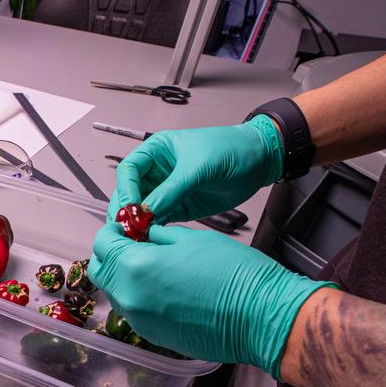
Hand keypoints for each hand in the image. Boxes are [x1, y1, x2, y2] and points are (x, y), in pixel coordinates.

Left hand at [88, 223, 333, 376]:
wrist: (262, 316)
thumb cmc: (236, 274)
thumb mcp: (192, 238)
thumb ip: (159, 235)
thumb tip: (144, 234)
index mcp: (136, 266)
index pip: (102, 243)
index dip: (112, 231)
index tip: (126, 227)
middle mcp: (130, 297)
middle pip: (102, 271)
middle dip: (111, 254)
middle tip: (132, 244)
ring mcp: (140, 321)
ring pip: (116, 294)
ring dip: (124, 277)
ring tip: (152, 266)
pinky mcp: (154, 337)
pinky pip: (135, 313)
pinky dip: (140, 297)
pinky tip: (164, 289)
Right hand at [112, 115, 283, 223]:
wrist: (259, 160)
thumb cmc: (229, 149)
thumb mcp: (197, 168)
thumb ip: (170, 191)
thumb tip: (145, 211)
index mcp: (156, 151)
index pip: (128, 171)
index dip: (126, 190)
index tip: (129, 209)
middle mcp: (158, 172)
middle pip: (131, 193)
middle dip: (127, 211)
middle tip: (127, 229)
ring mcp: (168, 191)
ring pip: (143, 210)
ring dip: (139, 224)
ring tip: (137, 237)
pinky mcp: (180, 207)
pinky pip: (160, 220)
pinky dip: (154, 230)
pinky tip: (152, 238)